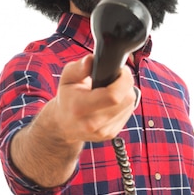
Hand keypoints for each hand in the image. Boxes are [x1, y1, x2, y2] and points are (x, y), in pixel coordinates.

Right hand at [10, 54, 137, 186]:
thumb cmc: (67, 97)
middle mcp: (92, 123)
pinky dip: (124, 104)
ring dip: (126, 94)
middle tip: (117, 77)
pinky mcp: (111, 134)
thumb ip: (79, 68)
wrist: (63, 125)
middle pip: (127, 99)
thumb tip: (92, 60)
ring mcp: (103, 131)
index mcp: (80, 107)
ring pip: (130, 106)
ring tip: (112, 89)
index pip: (113, 96)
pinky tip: (112, 101)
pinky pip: (128, 113)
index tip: (120, 70)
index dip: (124, 79)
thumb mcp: (67, 78)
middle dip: (126, 84)